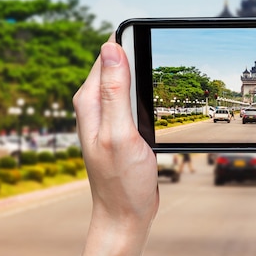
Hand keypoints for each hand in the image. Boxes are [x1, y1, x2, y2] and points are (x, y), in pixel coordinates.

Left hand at [74, 35, 158, 255]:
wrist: (125, 213)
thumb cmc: (122, 180)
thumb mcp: (120, 133)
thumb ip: (115, 91)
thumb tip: (111, 47)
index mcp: (89, 101)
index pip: (107, 53)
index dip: (130, 43)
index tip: (153, 45)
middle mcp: (95, 104)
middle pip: (119, 63)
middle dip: (141, 57)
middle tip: (164, 66)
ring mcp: (108, 115)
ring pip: (129, 80)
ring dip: (146, 76)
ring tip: (165, 83)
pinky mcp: (121, 125)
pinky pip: (134, 98)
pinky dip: (149, 94)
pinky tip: (160, 101)